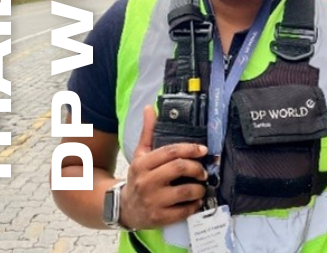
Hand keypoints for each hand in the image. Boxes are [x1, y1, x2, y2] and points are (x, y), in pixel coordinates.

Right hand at [120, 105, 209, 230]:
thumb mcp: (140, 154)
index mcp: (143, 164)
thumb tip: (149, 108)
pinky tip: (196, 201)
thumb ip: (148, 132)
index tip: (203, 150)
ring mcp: (152, 201)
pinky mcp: (157, 218)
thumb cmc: (138, 177)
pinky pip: (182, 212)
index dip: (190, 149)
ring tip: (201, 186)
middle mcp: (146, 182)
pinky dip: (193, 206)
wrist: (123, 208)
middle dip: (197, 168)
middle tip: (204, 171)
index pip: (171, 151)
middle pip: (179, 168)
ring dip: (198, 188)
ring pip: (183, 191)